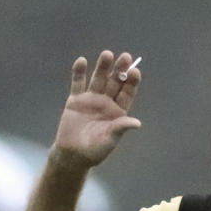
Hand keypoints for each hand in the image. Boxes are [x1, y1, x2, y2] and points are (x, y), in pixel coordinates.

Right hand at [53, 50, 142, 168]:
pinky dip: (79, 73)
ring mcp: (91, 99)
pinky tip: (82, 61)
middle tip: (126, 57)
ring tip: (107, 54)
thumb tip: (137, 123)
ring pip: (98, 79)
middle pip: (114, 82)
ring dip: (102, 67)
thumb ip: (120, 128)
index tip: (135, 72)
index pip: (127, 93)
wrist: (72, 155)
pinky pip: (77, 84)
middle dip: (120, 70)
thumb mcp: (110, 140)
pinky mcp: (75, 100)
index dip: (131, 82)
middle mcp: (106, 102)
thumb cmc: (95, 151)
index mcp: (118, 111)